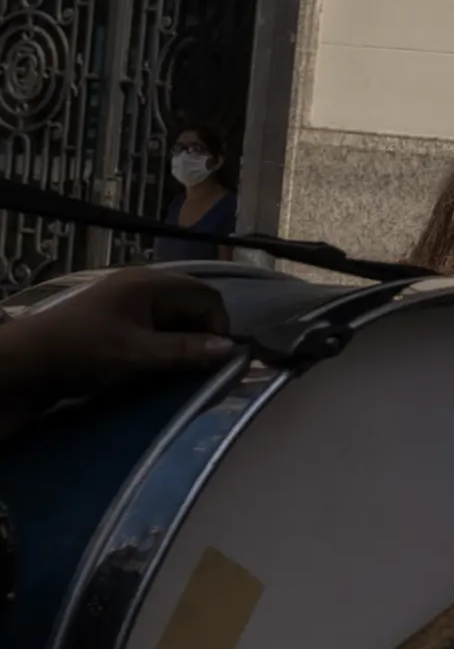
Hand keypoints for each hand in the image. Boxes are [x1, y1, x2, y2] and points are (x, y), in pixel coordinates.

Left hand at [0, 268, 233, 405]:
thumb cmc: (84, 353)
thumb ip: (187, 351)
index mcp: (151, 284)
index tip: (213, 360)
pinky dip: (164, 340)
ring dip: (182, 339)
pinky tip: (154, 360)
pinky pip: (156, 321)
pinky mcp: (118, 313)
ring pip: (176, 315)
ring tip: (174, 366)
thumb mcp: (139, 355)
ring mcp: (128, 296)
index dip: (219, 328)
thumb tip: (231, 350)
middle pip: (193, 303)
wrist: (27, 362)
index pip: (208, 297)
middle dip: (201, 333)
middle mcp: (143, 282)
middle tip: (195, 366)